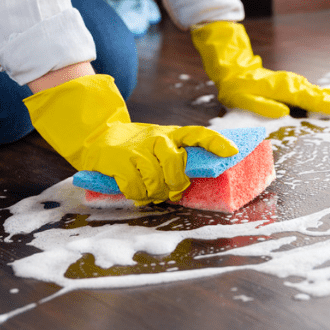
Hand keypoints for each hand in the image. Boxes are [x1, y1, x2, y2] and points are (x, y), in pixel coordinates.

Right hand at [23, 74, 237, 204]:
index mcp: (171, 134)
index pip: (198, 134)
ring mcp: (137, 148)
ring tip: (150, 192)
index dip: (216, 143)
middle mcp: (157, 138)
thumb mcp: (159, 145)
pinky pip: (136, 187)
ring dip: (154, 193)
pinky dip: (137, 195)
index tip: (232, 152)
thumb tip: (192, 182)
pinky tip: (135, 192)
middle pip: (176, 166)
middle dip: (175, 185)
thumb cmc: (136, 148)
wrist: (96, 138)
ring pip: (156, 180)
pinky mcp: (118, 160)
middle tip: (171, 192)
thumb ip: (176, 158)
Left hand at [191, 21, 329, 117]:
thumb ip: (262, 106)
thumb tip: (282, 112)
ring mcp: (295, 84)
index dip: (326, 104)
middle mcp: (292, 85)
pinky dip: (329, 96)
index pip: (308, 98)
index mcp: (283, 89)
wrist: (235, 72)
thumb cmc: (238, 89)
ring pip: (319, 92)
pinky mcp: (295, 87)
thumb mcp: (243, 99)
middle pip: (319, 94)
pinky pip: (315, 92)